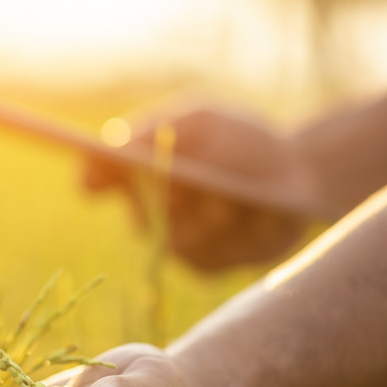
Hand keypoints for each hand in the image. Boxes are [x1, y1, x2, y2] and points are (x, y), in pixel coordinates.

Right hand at [85, 106, 318, 270]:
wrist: (291, 171)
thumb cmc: (238, 139)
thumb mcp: (201, 121)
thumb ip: (159, 129)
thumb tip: (113, 148)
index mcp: (137, 170)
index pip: (98, 175)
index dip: (95, 176)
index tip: (98, 176)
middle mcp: (147, 211)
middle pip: (140, 217)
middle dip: (167, 202)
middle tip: (185, 187)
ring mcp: (175, 243)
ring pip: (177, 243)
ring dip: (208, 220)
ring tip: (231, 201)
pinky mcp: (206, 264)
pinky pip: (208, 261)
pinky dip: (236, 239)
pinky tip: (260, 221)